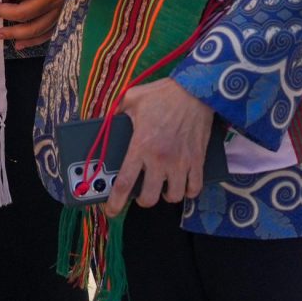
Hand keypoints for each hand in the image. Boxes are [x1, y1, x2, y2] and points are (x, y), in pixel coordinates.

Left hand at [108, 78, 214, 214]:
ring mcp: (181, 162)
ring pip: (173, 197)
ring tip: (164, 187)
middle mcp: (160, 159)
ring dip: (166, 195)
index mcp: (140, 146)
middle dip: (143, 200)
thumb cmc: (163, 94)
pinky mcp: (197, 160)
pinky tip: (184, 184)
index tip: (111, 211)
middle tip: (143, 192)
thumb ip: (116, 110)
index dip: (115, 203)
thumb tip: (104, 117)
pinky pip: (195, 188)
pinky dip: (189, 190)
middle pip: (149, 198)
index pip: (124, 183)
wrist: (195, 90)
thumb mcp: (133, 98)